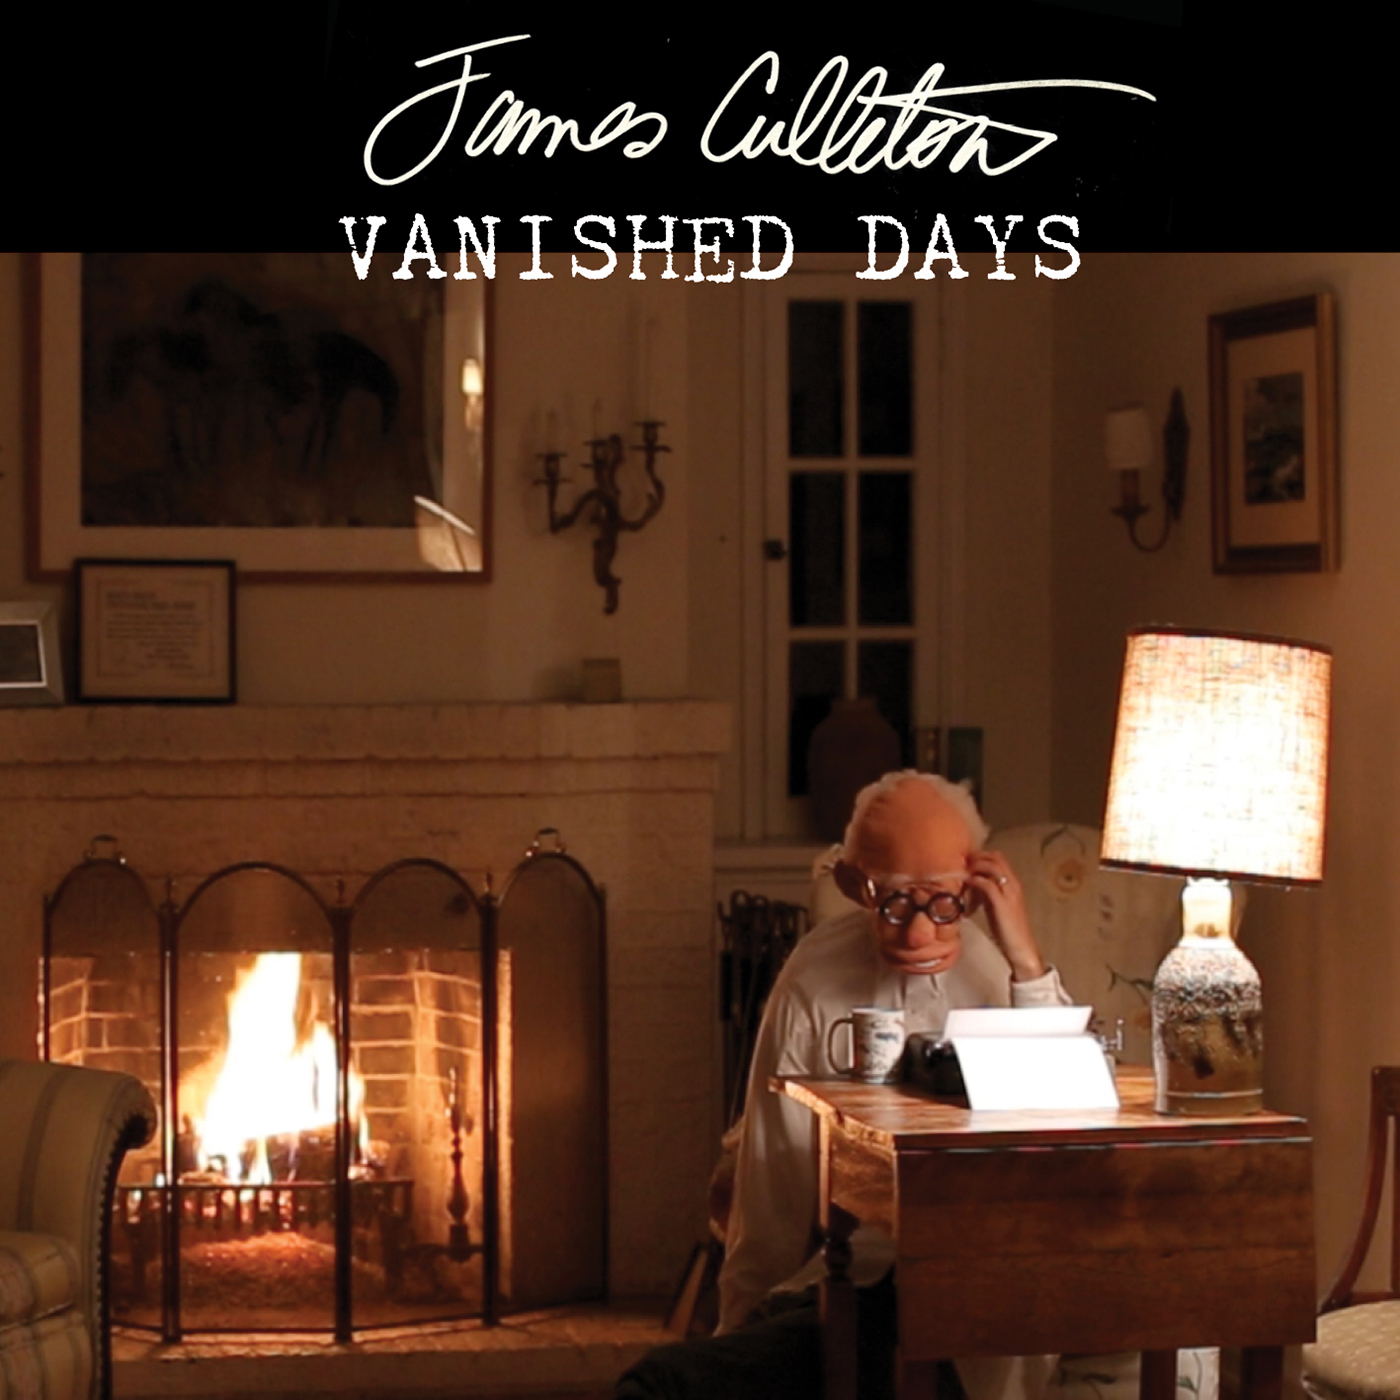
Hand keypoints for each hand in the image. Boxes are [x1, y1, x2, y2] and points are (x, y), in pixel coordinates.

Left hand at [964, 850, 1046, 982]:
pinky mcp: (1002, 904)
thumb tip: (970, 882)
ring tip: (961, 874)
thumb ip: (987, 892)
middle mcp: (1013, 884)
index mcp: (1013, 883)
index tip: (965, 861)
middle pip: (995, 857)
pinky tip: (965, 886)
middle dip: (976, 857)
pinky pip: (986, 884)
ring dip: (974, 866)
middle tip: (960, 865)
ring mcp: (1009, 892)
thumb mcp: (996, 904)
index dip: (981, 855)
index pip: (998, 857)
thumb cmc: (1007, 929)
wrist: (1021, 948)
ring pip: (992, 866)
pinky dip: (974, 881)